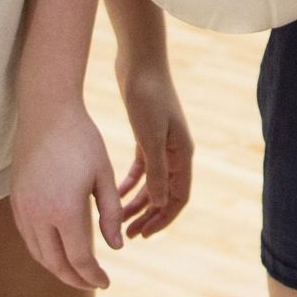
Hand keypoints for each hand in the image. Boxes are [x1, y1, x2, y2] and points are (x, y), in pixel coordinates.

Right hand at [11, 99, 123, 289]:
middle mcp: (38, 215)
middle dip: (75, 279)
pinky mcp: (15, 201)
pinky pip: (28, 238)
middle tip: (93, 283)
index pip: (79, 259)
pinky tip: (58, 248)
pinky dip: (44, 251)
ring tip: (77, 271)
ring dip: (58, 267)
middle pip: (55, 263)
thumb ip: (110, 213)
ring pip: (38, 254)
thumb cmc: (82, 140)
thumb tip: (115, 247)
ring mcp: (23, 209)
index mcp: (64, 211)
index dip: (93, 275)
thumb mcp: (104, 175)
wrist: (46, 113)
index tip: (106, 282)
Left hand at [116, 63, 192, 239]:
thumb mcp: (151, 137)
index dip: (163, 219)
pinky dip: (130, 183)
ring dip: (138, 202)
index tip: (144, 235)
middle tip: (127, 235)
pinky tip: (115, 193)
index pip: (178, 198)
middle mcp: (176, 152)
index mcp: (182, 154)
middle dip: (148, 216)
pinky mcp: (147, 135)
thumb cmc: (148, 96)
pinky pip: (142, 169)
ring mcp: (162, 144)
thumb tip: (160, 203)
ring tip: (118, 220)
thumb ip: (157, 170)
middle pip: (165, 194)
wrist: (141, 62)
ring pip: (152, 184)